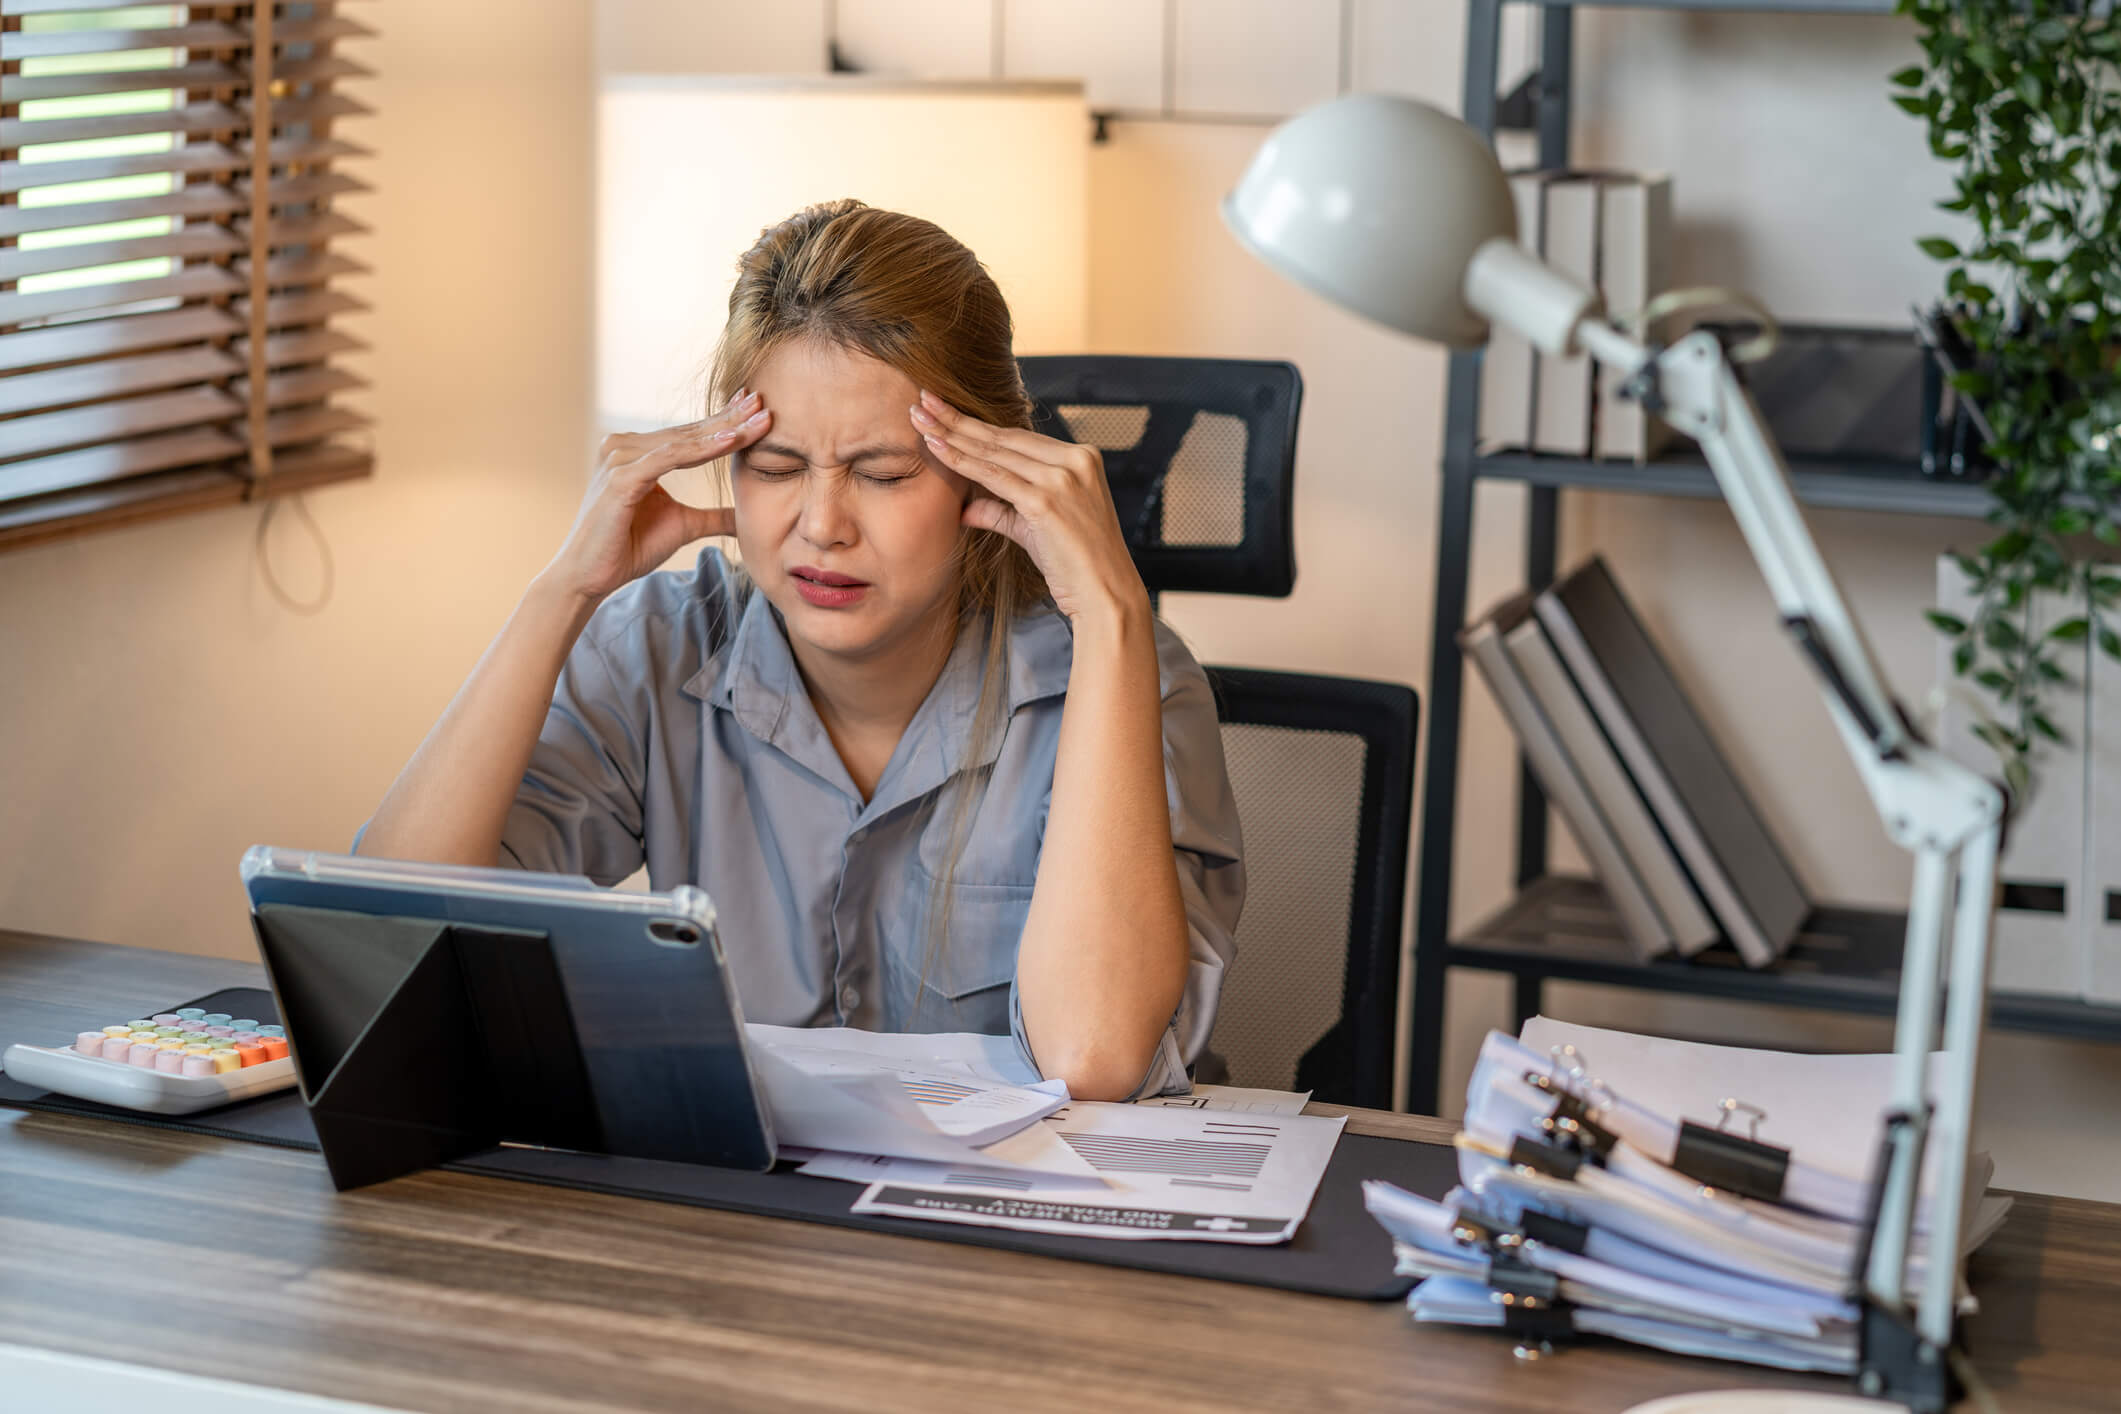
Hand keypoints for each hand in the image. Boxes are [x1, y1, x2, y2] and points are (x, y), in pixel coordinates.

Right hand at [544, 390, 770, 604]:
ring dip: (724, 430)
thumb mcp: (683, 526)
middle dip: (730, 418)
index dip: (724, 421)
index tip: (757, 409)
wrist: (590, 575)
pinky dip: (701, 450)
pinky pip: (668, 459)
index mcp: (637, 453)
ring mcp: (619, 459)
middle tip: (763, 402)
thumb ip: (713, 517)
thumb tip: (746, 517)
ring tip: (759, 420)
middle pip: (689, 432)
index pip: (689, 435)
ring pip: (683, 441)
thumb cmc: (629, 548)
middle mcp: (624, 447)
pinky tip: (731, 440)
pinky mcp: (619, 478)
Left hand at [910, 390, 1148, 626]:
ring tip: (920, 418)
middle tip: (923, 401)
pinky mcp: (1046, 501)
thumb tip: (965, 509)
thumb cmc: (1076, 564)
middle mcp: (1075, 461)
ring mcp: (1062, 479)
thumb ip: (1002, 512)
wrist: (1105, 593)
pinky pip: (993, 477)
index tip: (944, 411)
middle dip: (958, 419)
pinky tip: (936, 448)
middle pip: (1003, 437)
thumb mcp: (1038, 528)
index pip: (1017, 437)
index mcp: (1080, 458)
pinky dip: (961, 462)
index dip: (977, 425)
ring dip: (952, 434)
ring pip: (995, 452)